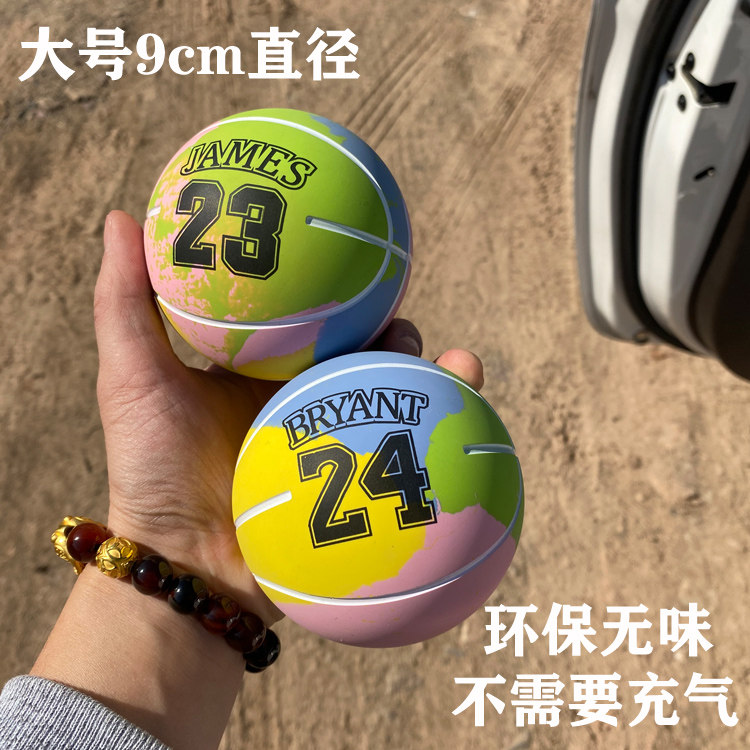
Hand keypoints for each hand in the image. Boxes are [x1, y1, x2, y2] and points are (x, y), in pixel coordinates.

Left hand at [94, 211, 483, 622]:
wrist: (185, 566)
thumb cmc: (150, 470)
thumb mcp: (132, 377)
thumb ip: (126, 302)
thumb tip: (121, 217)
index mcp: (263, 369)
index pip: (311, 316)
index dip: (338, 284)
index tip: (360, 253)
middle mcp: (303, 400)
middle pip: (363, 352)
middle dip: (394, 330)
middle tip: (403, 315)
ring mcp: (335, 442)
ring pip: (396, 396)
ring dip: (433, 375)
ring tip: (458, 364)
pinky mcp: (359, 484)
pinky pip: (410, 451)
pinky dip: (447, 429)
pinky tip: (466, 405)